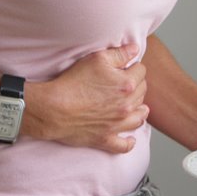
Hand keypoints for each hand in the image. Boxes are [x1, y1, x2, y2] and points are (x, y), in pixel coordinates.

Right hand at [25, 44, 148, 153]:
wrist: (54, 109)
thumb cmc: (73, 82)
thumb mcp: (97, 59)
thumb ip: (119, 53)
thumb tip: (135, 50)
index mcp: (127, 85)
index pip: (141, 72)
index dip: (133, 67)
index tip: (126, 67)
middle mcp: (126, 106)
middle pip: (142, 93)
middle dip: (136, 85)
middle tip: (126, 83)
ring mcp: (117, 125)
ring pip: (139, 117)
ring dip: (139, 110)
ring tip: (135, 106)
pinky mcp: (106, 139)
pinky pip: (124, 145)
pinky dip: (129, 142)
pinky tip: (130, 138)